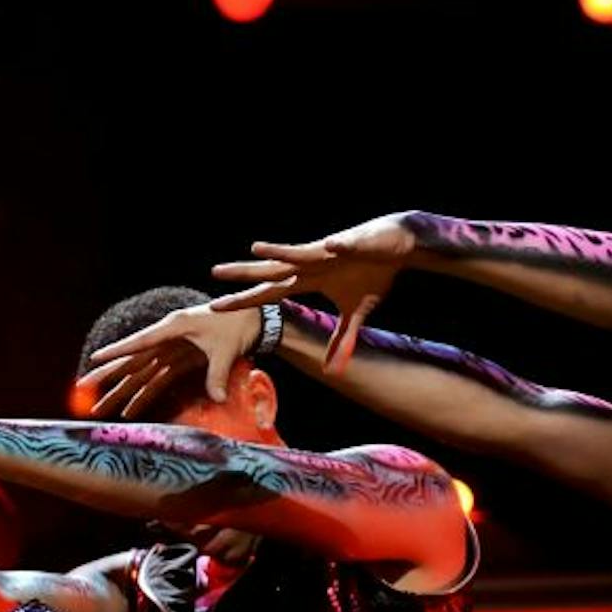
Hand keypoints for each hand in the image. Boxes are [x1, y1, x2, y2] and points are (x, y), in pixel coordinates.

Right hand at [79, 299, 260, 416]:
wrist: (253, 319)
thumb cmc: (238, 327)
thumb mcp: (227, 350)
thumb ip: (217, 374)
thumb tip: (216, 399)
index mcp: (173, 328)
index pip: (139, 343)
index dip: (117, 352)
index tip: (95, 359)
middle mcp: (166, 339)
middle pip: (131, 361)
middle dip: (107, 377)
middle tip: (82, 389)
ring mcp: (170, 351)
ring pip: (139, 374)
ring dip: (121, 393)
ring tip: (100, 410)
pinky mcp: (178, 361)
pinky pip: (155, 381)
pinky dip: (143, 396)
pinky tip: (129, 412)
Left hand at [210, 212, 419, 370]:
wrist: (397, 246)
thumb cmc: (372, 274)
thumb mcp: (356, 312)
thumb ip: (341, 338)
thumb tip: (333, 369)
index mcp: (307, 281)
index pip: (269, 293)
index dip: (244, 301)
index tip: (216, 307)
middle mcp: (310, 264)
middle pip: (272, 271)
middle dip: (246, 273)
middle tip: (215, 273)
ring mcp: (328, 252)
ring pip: (299, 252)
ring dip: (280, 251)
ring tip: (256, 248)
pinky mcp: (352, 242)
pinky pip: (344, 245)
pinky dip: (338, 246)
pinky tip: (330, 246)